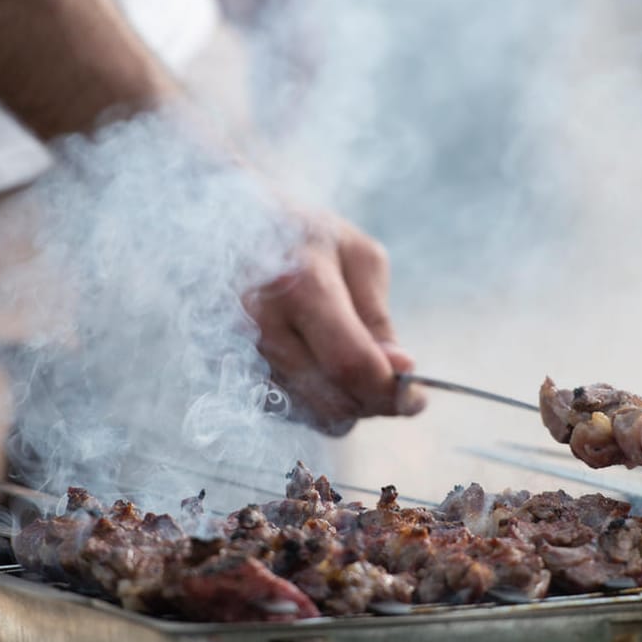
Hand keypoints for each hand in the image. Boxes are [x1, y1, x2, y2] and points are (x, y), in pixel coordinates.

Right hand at [245, 209, 425, 432]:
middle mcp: (261, 324)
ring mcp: (237, 350)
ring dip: (342, 405)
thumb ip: (379, 319)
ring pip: (309, 414)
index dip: (391, 392)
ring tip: (348, 366)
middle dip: (371, 403)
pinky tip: (315, 368)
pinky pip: (284, 411)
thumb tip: (400, 370)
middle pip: (331, 401)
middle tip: (386, 382)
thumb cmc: (303, 238)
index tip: (416, 399)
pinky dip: (311, 402)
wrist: (229, 228)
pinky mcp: (225, 370)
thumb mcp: (357, 258)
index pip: (351, 364)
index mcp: (300, 285)